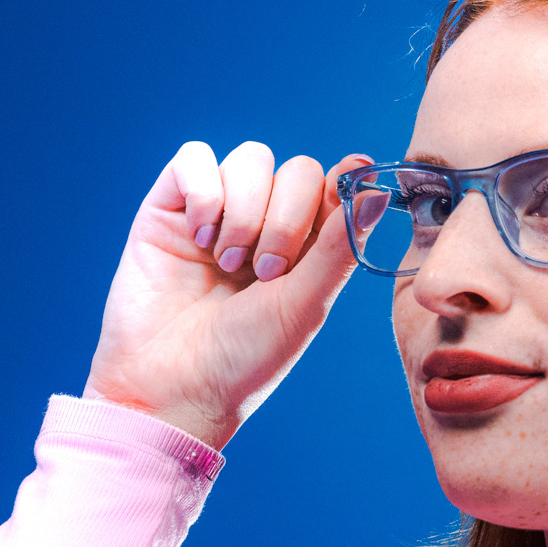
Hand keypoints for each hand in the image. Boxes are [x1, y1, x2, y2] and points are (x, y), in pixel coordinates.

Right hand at [83, 141, 374, 447]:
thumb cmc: (245, 357)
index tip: (339, 197)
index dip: (340, 185)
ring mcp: (217, 211)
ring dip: (245, 211)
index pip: (334, 185)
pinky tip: (199, 238)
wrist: (173, 388)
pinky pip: (193, 158)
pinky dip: (203, 190)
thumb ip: (338, 246)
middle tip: (266, 271)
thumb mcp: (305, 304)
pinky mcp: (169, 208)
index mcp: (308, 244)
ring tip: (229, 263)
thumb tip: (378, 191)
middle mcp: (265, 220)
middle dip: (286, 218)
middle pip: (296, 169)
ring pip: (250, 158)